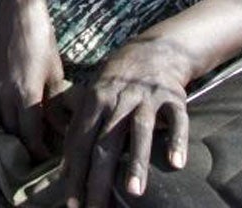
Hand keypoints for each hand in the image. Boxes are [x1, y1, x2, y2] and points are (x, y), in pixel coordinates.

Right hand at [0, 0, 69, 158]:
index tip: (49, 160)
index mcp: (24, 93)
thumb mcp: (55, 71)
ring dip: (14, 130)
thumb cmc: (42, 37)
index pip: (29, 136)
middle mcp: (4, 93)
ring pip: (2, 119)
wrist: (17, 8)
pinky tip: (18, 113)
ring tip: (30, 136)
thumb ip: (56, 102)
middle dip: (25, 146)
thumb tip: (61, 127)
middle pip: (12, 132)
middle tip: (41, 152)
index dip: (38, 152)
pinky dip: (6, 114)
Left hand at [57, 36, 191, 205]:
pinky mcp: (173, 98)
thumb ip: (82, 127)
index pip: (80, 141)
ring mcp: (146, 98)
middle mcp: (118, 99)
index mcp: (94, 101)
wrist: (155, 49)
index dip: (74, 172)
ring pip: (139, 131)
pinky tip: (176, 163)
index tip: (72, 202)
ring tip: (132, 192)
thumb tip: (65, 168)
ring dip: (135, 162)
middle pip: (105, 142)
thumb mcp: (94, 94)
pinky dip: (176, 140)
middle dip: (98, 178)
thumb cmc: (118, 81)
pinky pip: (176, 120)